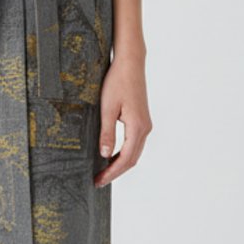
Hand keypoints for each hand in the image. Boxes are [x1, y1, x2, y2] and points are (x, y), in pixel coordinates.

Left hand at [93, 49, 151, 186]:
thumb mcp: (107, 108)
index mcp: (137, 127)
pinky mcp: (142, 120)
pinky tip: (111, 155)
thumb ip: (107, 133)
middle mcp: (145, 128)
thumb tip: (105, 155)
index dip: (112, 172)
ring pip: (134, 152)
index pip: (126, 159)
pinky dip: (124, 153)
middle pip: (132, 159)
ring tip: (103, 171)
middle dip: (115, 172)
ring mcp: (145, 124)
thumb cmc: (117, 82)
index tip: (99, 180)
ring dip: (120, 164)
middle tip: (98, 180)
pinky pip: (134, 143)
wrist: (130, 63)